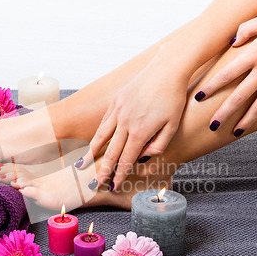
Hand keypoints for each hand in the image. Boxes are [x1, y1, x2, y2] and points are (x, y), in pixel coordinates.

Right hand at [78, 61, 187, 190]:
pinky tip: (93, 143)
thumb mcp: (173, 125)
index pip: (126, 159)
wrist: (167, 69)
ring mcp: (118, 110)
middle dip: (102, 170)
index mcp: (141, 131)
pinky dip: (98, 134)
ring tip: (82, 166)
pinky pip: (104, 122)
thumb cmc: (173, 98)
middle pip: (110, 152)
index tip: (113, 186)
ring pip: (101, 137)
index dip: (119, 175)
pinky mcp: (116, 100)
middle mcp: (126, 122)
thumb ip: (159, 144)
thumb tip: (144, 157)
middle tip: (93, 184)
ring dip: (91, 154)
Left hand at [197, 12, 256, 134]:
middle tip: (212, 125)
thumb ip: (246, 29)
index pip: (226, 74)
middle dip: (224, 113)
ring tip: (235, 132)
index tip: (198, 98)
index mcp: (255, 55)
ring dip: (246, 121)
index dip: (211, 87)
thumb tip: (232, 41)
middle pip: (239, 96)